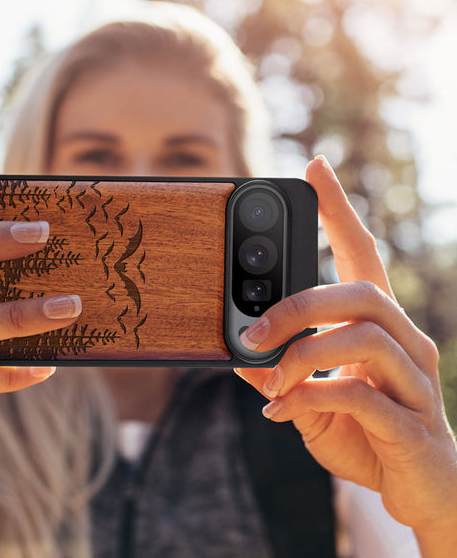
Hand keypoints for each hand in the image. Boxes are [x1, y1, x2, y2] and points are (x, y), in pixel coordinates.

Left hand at [235, 156, 456, 548]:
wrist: (421, 492)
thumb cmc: (366, 434)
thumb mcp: (311, 398)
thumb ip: (280, 373)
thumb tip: (238, 354)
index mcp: (379, 326)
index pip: (362, 253)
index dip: (339, 210)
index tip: (314, 167)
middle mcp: (407, 342)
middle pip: (361, 293)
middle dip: (298, 305)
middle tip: (252, 330)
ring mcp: (416, 382)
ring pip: (363, 337)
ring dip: (302, 355)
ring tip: (269, 380)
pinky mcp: (413, 424)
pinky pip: (361, 396)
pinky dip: (310, 398)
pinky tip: (281, 412)